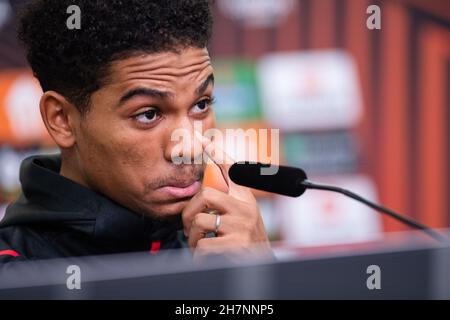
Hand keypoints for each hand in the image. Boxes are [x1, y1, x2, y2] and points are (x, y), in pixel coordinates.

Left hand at [182, 132, 271, 259]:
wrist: (260, 265)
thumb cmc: (245, 239)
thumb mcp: (240, 215)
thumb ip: (226, 200)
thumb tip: (206, 185)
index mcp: (244, 198)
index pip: (230, 169)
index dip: (216, 153)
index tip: (203, 139)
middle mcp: (245, 207)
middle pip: (206, 194)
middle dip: (189, 213)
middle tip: (190, 227)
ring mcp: (242, 225)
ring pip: (200, 221)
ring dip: (193, 238)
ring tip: (201, 244)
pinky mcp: (237, 244)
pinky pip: (203, 245)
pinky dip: (198, 254)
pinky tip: (207, 257)